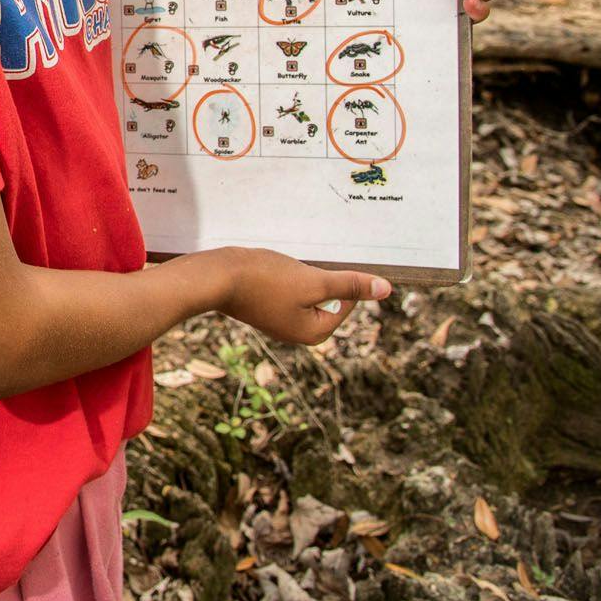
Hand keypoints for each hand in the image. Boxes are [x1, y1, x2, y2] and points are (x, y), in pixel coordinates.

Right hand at [212, 247, 390, 345]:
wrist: (214, 277)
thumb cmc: (265, 280)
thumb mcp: (314, 281)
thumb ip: (350, 286)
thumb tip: (386, 290)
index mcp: (314, 333)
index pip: (346, 303)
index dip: (338, 279)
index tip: (319, 266)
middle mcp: (297, 333)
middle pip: (326, 298)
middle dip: (317, 277)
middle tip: (297, 267)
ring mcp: (278, 320)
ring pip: (305, 291)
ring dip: (299, 274)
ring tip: (280, 267)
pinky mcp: (263, 306)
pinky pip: (286, 289)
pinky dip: (283, 276)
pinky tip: (268, 269)